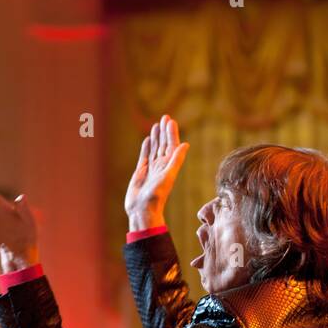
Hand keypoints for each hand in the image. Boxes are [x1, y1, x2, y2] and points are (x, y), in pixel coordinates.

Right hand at [124, 114, 188, 229]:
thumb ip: (176, 160)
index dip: (171, 133)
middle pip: (164, 144)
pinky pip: (144, 156)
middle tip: (165, 117)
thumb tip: (186, 144)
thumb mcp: (168, 176)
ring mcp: (151, 169)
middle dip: (164, 131)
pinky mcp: (141, 172)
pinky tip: (148, 140)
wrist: (142, 210)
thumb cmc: (156, 195)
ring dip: (156, 137)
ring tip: (156, 125)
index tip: (170, 121)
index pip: (171, 145)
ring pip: (155, 149)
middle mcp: (161, 166)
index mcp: (169, 166)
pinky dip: (146, 147)